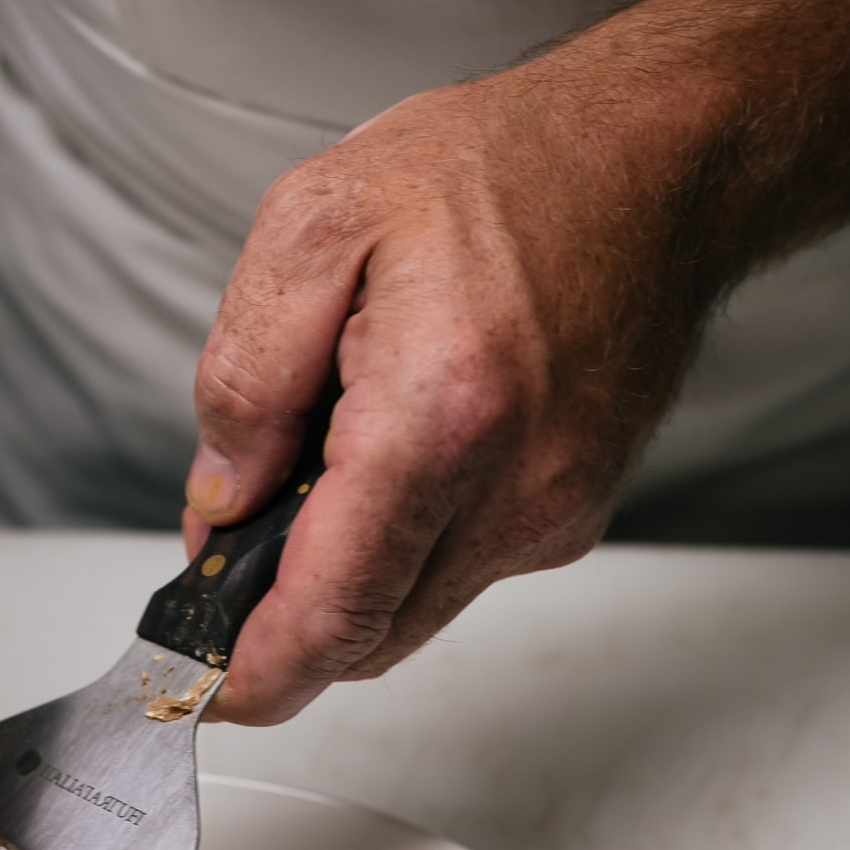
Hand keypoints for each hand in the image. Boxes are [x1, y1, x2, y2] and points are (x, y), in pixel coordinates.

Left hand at [182, 57, 726, 724]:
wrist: (653, 159)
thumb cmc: (506, 172)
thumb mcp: (317, 221)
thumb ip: (245, 375)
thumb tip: (219, 500)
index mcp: (440, 417)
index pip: (331, 612)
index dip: (252, 674)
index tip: (196, 690)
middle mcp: (513, 490)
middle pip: (369, 637)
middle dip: (283, 621)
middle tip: (224, 559)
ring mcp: (553, 513)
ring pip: (412, 610)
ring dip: (347, 575)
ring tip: (320, 462)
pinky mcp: (572, 513)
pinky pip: (461, 568)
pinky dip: (404, 542)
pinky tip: (393, 451)